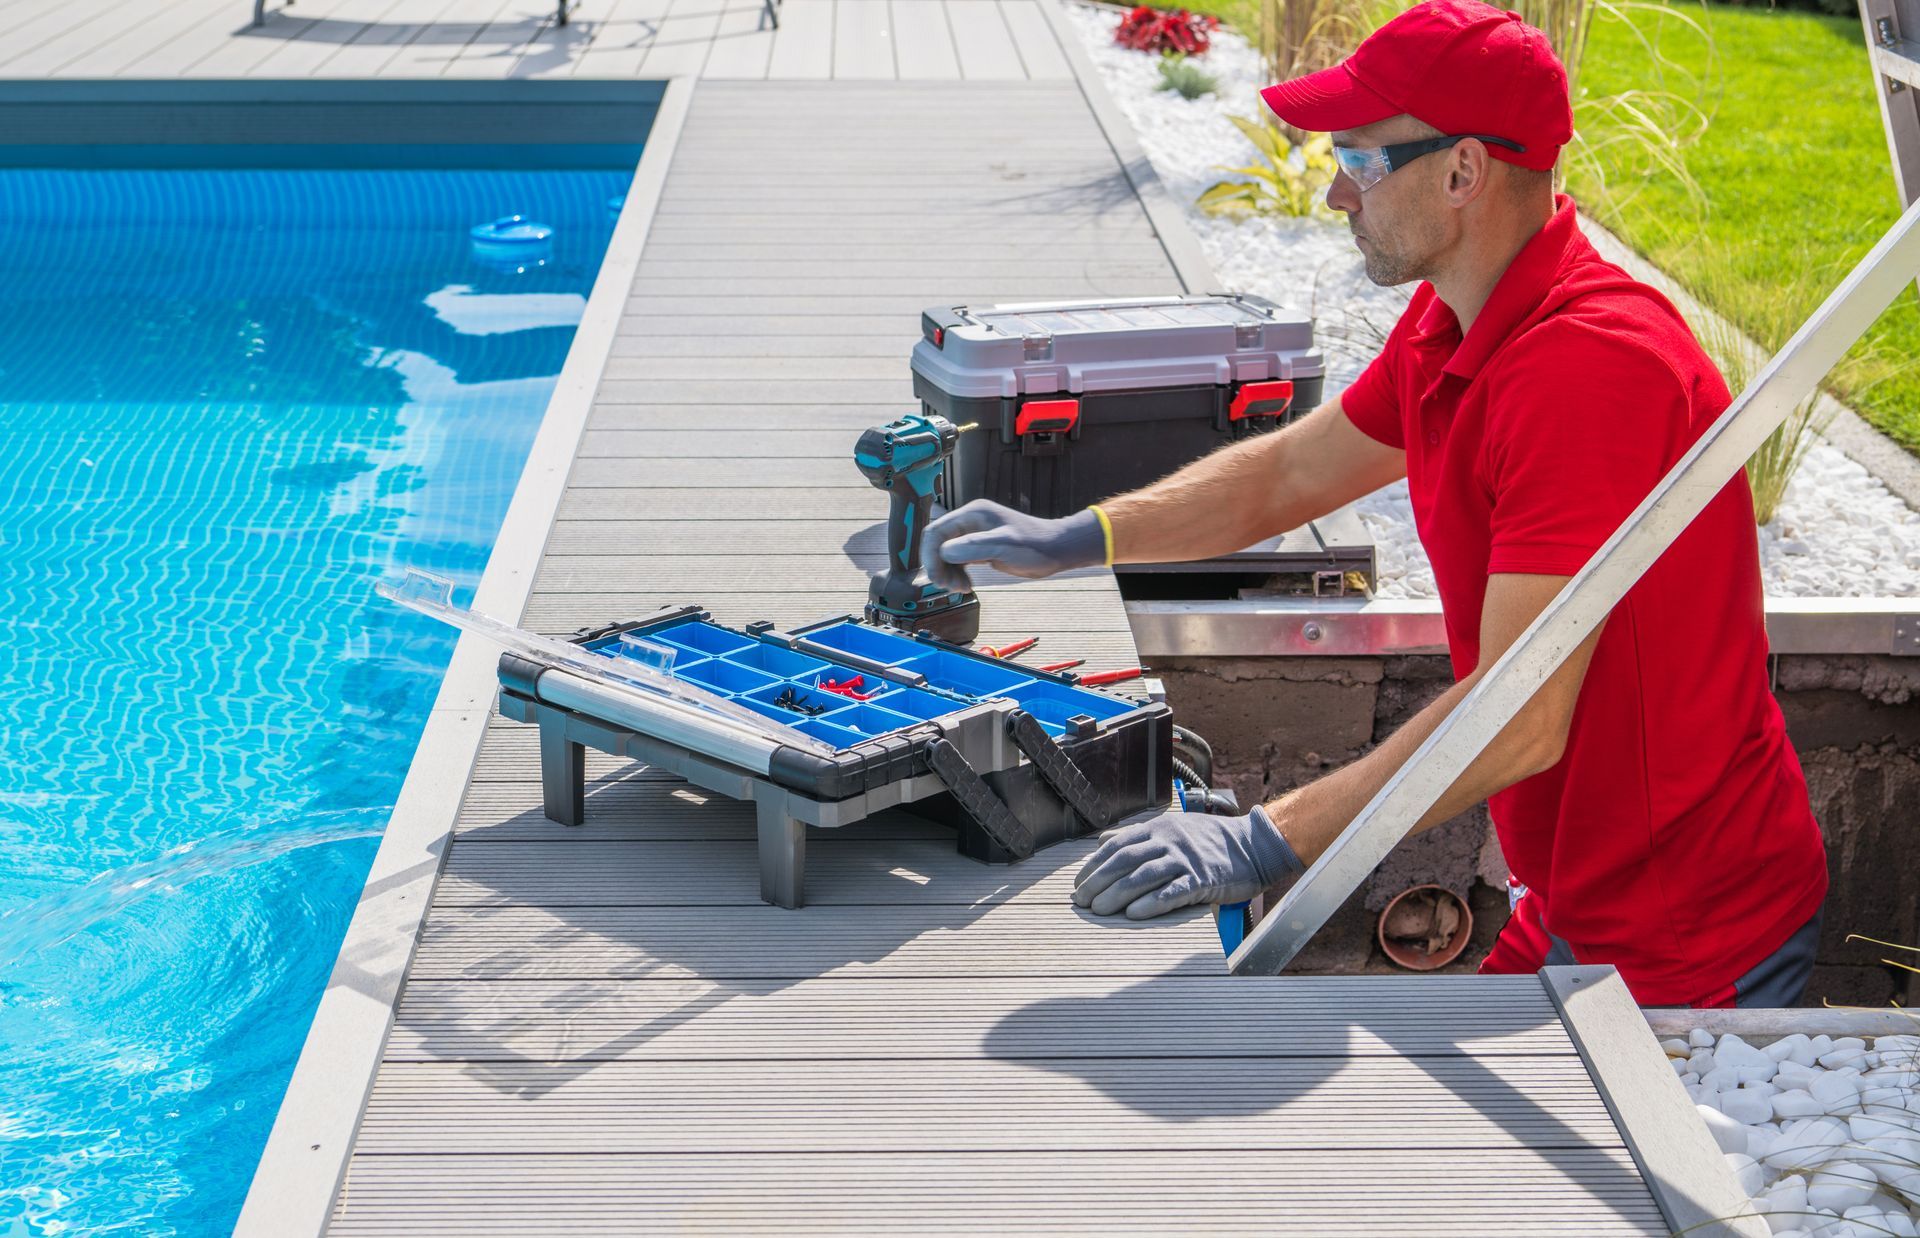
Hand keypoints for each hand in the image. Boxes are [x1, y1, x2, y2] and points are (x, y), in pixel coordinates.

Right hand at [922, 500, 1105, 592]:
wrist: (1055, 550)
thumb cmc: (1034, 545)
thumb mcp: (1003, 546)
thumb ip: (973, 547)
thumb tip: (944, 552)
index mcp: (972, 514)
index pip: (936, 531)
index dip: (930, 555)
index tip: (937, 578)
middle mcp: (970, 521)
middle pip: (938, 543)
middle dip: (938, 566)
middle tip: (949, 587)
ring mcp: (974, 534)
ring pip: (946, 554)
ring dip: (947, 573)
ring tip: (960, 588)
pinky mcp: (980, 548)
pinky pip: (958, 560)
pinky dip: (957, 573)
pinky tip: (965, 585)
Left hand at [1073, 805, 1303, 919]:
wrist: (1253, 845)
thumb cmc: (1209, 840)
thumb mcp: (1172, 828)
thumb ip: (1136, 836)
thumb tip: (1101, 841)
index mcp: (1157, 828)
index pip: (1116, 845)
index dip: (1094, 865)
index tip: (1079, 884)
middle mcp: (1168, 841)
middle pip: (1125, 861)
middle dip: (1099, 882)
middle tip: (1081, 901)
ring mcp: (1185, 859)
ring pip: (1143, 876)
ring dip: (1117, 895)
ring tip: (1099, 910)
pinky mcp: (1202, 879)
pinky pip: (1172, 892)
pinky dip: (1151, 903)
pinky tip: (1133, 914)